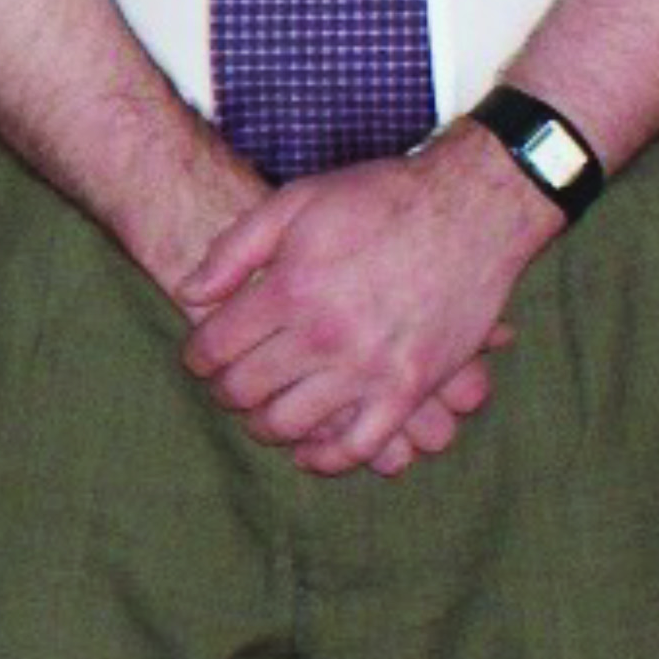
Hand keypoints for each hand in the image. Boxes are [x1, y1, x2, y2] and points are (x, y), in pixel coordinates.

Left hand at [171, 140, 546, 474]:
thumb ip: (235, 249)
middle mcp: (323, 335)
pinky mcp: (409, 389)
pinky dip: (327, 458)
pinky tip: (310, 451)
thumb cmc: (380, 199)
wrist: (470, 209)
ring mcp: (368, 368)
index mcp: (289, 289)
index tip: (200, 358)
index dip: (198, 357)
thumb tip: (189, 293)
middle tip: (227, 386)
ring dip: (265, 426)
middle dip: (225, 391)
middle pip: (246, 389)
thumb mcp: (297, 202)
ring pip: (291, 424)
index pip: (216, 346)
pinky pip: (358, 446)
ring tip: (263, 413)